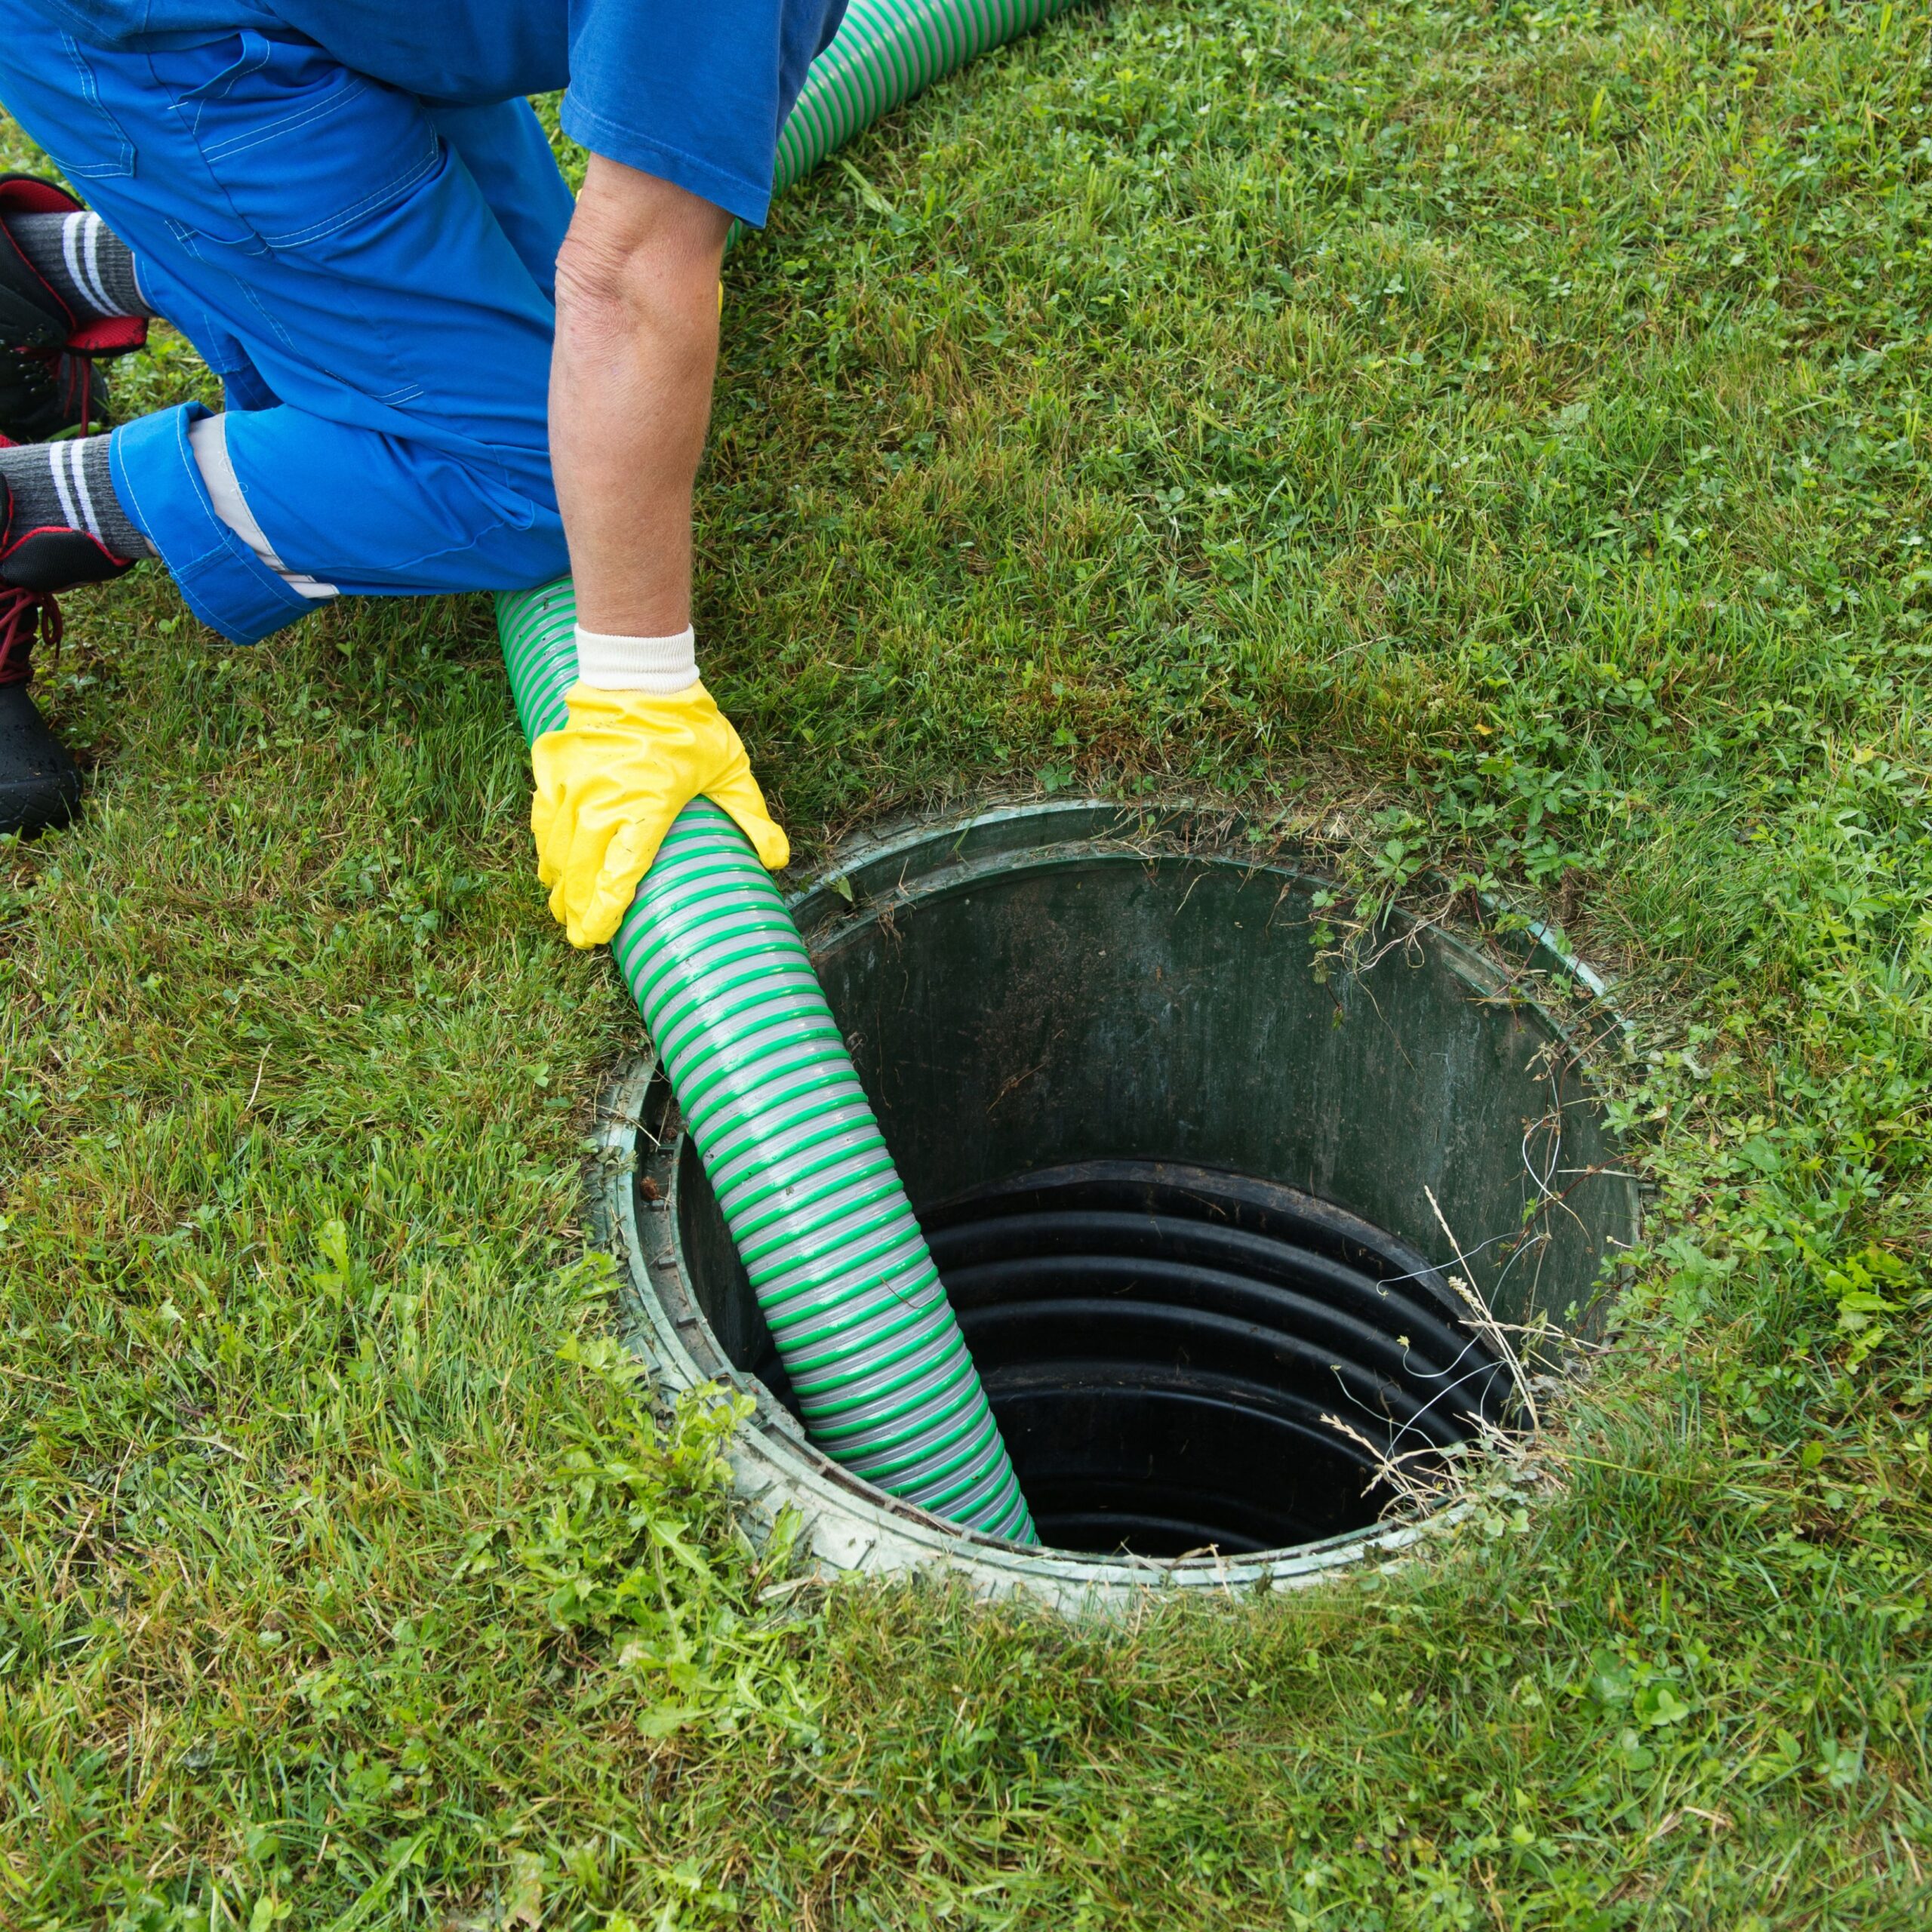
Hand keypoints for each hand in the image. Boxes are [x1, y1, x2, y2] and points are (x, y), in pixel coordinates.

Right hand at [530, 680, 787, 947]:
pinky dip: (545, 842)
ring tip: (561, 907)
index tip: (595, 936)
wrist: (641, 672)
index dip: (604, 910)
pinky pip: (543, 814)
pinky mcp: (554, 766)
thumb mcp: (729, 769)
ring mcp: (572, 783)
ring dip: (557, 880)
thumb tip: (777, 860)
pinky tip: (550, 861)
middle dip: (575, 907)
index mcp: (646, 806)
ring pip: (555, 845)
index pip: (619, 873)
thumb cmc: (689, 723)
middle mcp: (601, 799)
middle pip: (580, 868)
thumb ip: (751, 817)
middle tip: (577, 935)